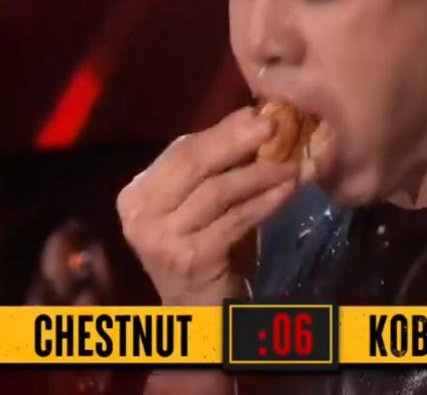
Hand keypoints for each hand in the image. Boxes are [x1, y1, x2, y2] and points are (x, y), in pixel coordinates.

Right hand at [116, 107, 297, 305]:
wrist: (198, 313)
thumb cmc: (204, 251)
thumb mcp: (202, 204)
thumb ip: (215, 167)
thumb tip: (254, 119)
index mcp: (137, 194)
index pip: (180, 151)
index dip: (221, 130)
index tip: (257, 114)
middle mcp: (138, 215)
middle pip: (193, 164)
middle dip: (236, 141)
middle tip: (273, 127)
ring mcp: (159, 239)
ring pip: (216, 191)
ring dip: (258, 174)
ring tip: (289, 163)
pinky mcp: (187, 259)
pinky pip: (233, 221)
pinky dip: (263, 203)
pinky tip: (286, 191)